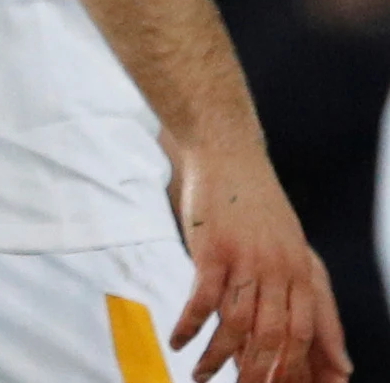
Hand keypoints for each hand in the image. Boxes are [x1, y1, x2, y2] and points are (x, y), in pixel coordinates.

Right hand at [171, 141, 351, 382]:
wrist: (228, 154)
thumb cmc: (257, 205)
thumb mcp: (293, 248)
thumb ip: (310, 295)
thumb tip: (336, 352)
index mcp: (302, 271)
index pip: (304, 334)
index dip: (292, 369)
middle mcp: (280, 269)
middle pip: (273, 337)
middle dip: (258, 373)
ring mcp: (247, 259)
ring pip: (237, 324)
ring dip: (217, 357)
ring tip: (200, 376)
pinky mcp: (213, 249)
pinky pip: (202, 299)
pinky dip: (190, 326)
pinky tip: (178, 342)